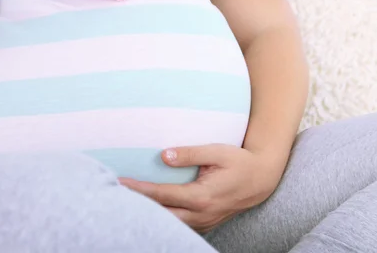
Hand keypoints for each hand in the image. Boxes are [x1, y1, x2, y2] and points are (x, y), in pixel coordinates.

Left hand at [120, 144, 287, 232]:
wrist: (261, 179)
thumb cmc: (239, 162)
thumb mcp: (217, 151)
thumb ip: (190, 153)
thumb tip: (162, 155)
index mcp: (202, 196)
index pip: (162, 195)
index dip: (139, 189)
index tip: (120, 182)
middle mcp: (201, 214)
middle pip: (161, 216)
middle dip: (138, 207)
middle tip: (115, 194)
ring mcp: (203, 222)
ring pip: (169, 225)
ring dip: (149, 215)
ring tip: (128, 203)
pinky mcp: (205, 224)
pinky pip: (179, 226)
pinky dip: (164, 219)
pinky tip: (150, 211)